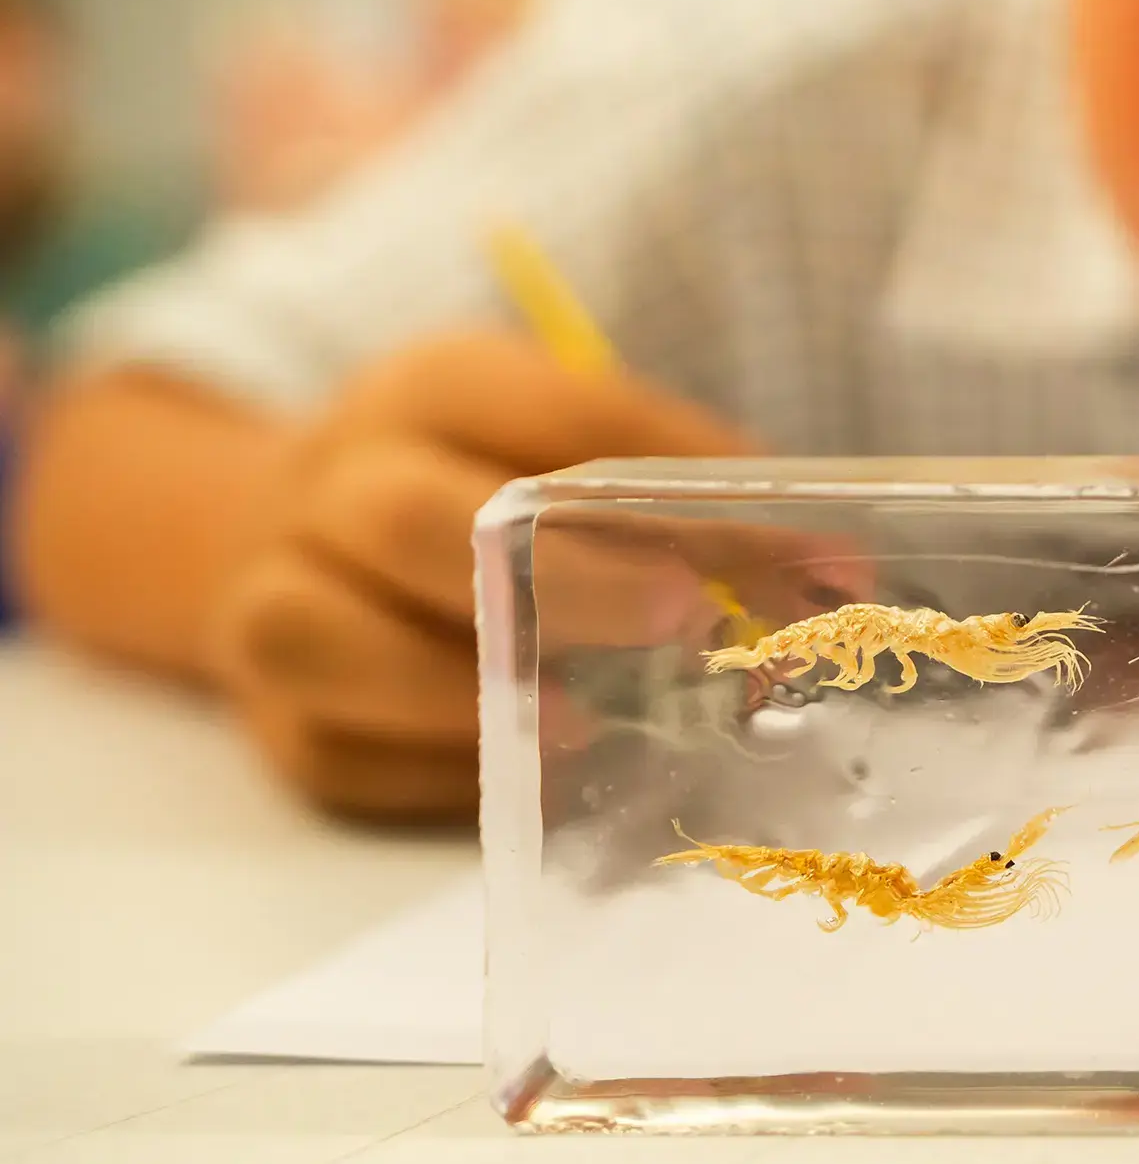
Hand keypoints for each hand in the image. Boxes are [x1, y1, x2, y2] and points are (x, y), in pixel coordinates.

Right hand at [203, 330, 766, 822]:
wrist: (277, 532)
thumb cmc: (478, 490)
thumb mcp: (566, 449)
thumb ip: (687, 498)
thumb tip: (837, 572)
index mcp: (432, 387)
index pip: (558, 416)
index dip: (680, 482)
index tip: (801, 552)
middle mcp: (335, 478)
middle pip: (413, 520)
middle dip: (563, 579)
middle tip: (684, 622)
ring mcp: (276, 594)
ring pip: (320, 639)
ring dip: (462, 692)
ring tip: (585, 727)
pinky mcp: (270, 717)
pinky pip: (333, 753)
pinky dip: (429, 776)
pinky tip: (526, 783)